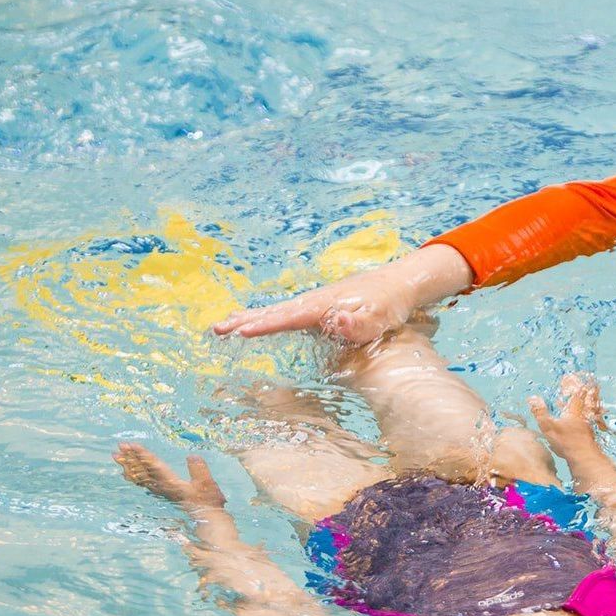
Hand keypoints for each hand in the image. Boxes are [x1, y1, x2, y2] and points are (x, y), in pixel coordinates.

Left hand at [114, 443, 225, 513]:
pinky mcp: (162, 492)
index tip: (132, 446)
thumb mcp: (207, 483)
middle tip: (119, 447)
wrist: (206, 517)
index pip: (154, 466)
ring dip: (128, 465)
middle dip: (131, 458)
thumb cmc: (207, 501)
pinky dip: (133, 476)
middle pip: (143, 470)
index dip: (143, 455)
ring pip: (140, 476)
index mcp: (172, 482)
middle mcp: (162, 486)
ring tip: (117, 456)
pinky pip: (143, 483)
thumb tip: (191, 456)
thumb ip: (199, 470)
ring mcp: (161, 490)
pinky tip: (126, 473)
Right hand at [213, 264, 415, 343]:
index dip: (265, 325)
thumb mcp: (381, 317)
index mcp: (325, 305)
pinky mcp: (318, 307)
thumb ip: (360, 323)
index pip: (290, 317)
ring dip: (248, 318)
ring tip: (221, 326)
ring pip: (275, 311)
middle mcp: (314, 301)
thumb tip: (337, 320)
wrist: (399, 283)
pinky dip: (264, 317)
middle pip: (274, 312)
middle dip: (245, 320)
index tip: (241, 332)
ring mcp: (314, 303)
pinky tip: (251, 322)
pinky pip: (285, 314)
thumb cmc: (390, 304)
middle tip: (216, 329)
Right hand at [528, 373, 605, 458]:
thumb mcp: (549, 426)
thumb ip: (540, 412)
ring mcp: (587, 426)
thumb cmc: (568, 442)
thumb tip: (532, 398)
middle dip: (582, 392)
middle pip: (586, 399)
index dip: (573, 383)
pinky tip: (573, 424)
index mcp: (575, 410)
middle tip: (580, 385)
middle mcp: (583, 416)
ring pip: (587, 411)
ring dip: (582, 405)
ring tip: (572, 404)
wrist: (585, 459)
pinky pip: (586, 422)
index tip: (568, 377)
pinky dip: (581, 418)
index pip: (576, 392)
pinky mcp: (588, 436)